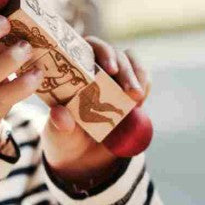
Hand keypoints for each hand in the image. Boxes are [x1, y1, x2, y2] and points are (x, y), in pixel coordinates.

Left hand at [42, 39, 151, 184]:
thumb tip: (59, 114)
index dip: (101, 52)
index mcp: (72, 69)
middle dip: (125, 69)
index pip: (87, 46)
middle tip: (131, 91)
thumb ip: (59, 124)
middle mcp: (94, 67)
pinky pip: (143, 79)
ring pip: (131, 62)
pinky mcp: (130, 89)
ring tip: (137, 98)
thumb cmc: (65, 138)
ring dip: (138, 76)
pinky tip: (140, 102)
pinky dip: (145, 86)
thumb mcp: (59, 134)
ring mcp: (114, 77)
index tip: (110, 69)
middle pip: (113, 53)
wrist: (83, 158)